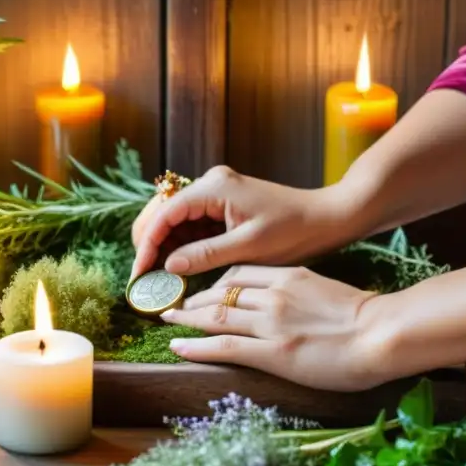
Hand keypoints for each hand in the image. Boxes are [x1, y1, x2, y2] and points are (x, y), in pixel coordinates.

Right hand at [131, 166, 352, 279]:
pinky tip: (177, 270)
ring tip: (156, 280)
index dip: (148, 246)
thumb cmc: (294, 230)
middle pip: (163, 214)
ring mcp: (215, 195)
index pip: (165, 215)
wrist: (326, 220)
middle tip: (143, 280)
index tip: (139, 275)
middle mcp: (210, 185)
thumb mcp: (248, 247)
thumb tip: (168, 265)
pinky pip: (192, 226)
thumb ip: (206, 254)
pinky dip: (182, 247)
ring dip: (165, 249)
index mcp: (214, 187)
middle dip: (150, 246)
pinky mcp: (223, 207)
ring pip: (175, 222)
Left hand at [160, 265, 393, 390]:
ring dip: (187, 319)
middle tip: (176, 306)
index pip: (240, 273)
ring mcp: (272, 323)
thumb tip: (291, 305)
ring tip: (169, 322)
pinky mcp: (273, 352)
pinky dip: (195, 345)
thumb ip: (303, 294)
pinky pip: (223, 346)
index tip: (203, 291)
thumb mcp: (329, 292)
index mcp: (290, 276)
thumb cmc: (370, 319)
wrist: (385, 334)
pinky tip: (177, 347)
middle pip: (222, 292)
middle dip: (194, 299)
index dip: (215, 283)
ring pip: (216, 316)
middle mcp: (275, 295)